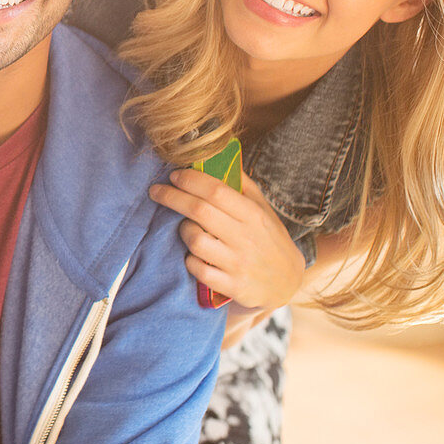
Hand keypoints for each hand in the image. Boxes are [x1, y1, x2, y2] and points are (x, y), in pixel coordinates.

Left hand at [148, 168, 305, 313]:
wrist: (287, 282)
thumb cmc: (269, 238)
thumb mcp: (263, 208)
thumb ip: (242, 183)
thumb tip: (218, 157)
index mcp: (253, 214)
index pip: (216, 190)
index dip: (191, 180)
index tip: (174, 175)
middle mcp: (246, 237)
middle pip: (200, 211)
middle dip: (172, 197)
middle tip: (156, 191)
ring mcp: (238, 263)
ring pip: (195, 240)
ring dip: (184, 230)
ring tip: (186, 227)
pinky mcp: (232, 286)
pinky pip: (198, 270)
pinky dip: (190, 260)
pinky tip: (194, 254)